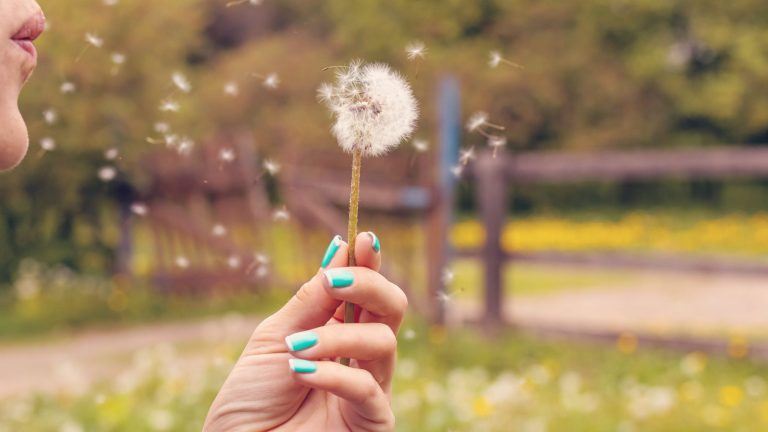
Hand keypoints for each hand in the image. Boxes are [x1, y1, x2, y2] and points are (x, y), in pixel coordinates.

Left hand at [204, 232, 406, 430]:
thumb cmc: (251, 399)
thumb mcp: (274, 338)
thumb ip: (310, 301)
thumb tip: (338, 247)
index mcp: (336, 330)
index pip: (363, 290)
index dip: (367, 263)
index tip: (364, 239)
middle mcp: (358, 354)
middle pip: (391, 308)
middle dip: (370, 285)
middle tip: (337, 281)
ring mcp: (369, 387)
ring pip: (383, 341)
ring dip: (337, 337)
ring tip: (296, 347)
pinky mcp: (372, 420)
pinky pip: (368, 387)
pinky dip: (335, 373)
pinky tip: (303, 370)